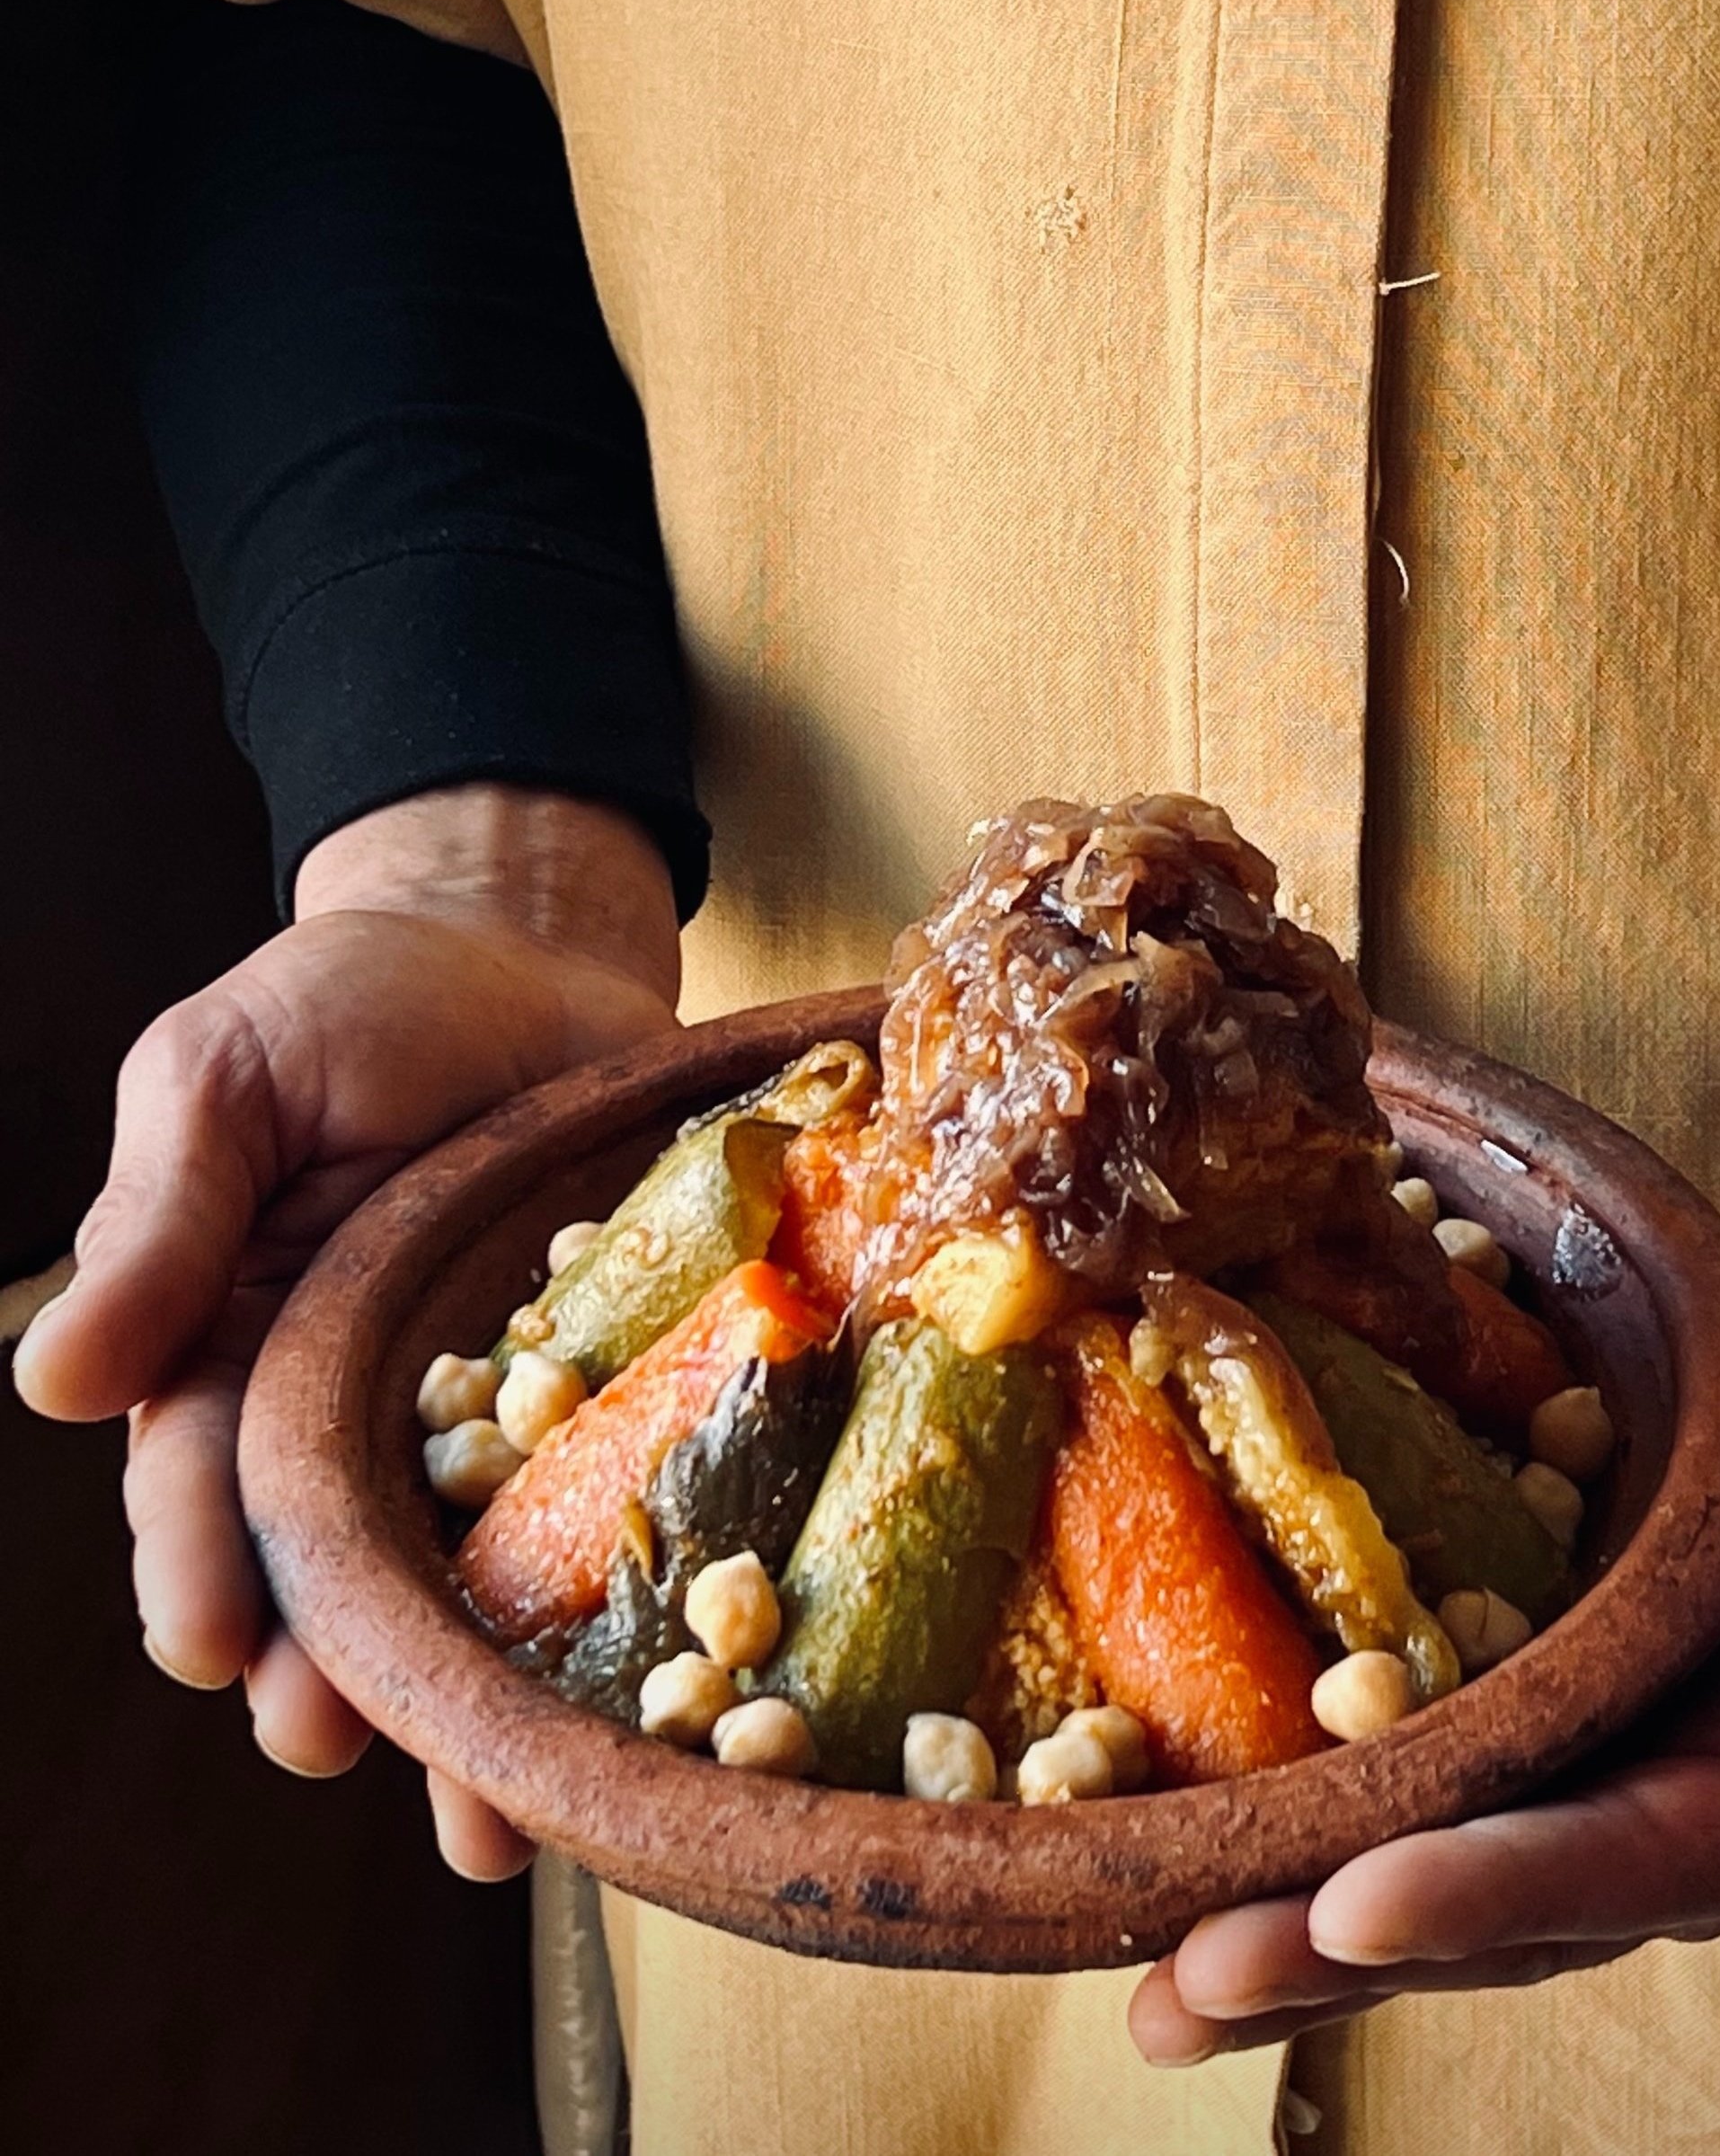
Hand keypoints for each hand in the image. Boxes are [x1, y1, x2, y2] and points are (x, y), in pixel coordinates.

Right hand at [14, 785, 680, 1877]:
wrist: (535, 948)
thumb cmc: (354, 998)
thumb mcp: (225, 1081)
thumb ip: (162, 1223)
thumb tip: (46, 1383)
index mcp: (241, 1342)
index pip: (204, 1478)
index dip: (203, 1563)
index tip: (215, 1643)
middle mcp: (357, 1403)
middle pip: (333, 1564)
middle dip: (329, 1664)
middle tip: (334, 1741)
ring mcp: (488, 1407)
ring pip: (462, 1577)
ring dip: (463, 1697)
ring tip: (486, 1812)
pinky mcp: (603, 1387)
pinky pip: (599, 1510)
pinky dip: (607, 1611)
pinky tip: (621, 1715)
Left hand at [1129, 1106, 1719, 2062]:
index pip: (1638, 1862)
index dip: (1494, 1891)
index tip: (1352, 1910)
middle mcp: (1717, 1807)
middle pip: (1521, 1906)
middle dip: (1348, 1951)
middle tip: (1181, 1993)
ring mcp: (1644, 1757)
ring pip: (1469, 1862)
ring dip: (1318, 1917)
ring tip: (1163, 1978)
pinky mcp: (1588, 1690)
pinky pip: (1463, 1769)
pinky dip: (1351, 1811)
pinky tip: (1232, 1833)